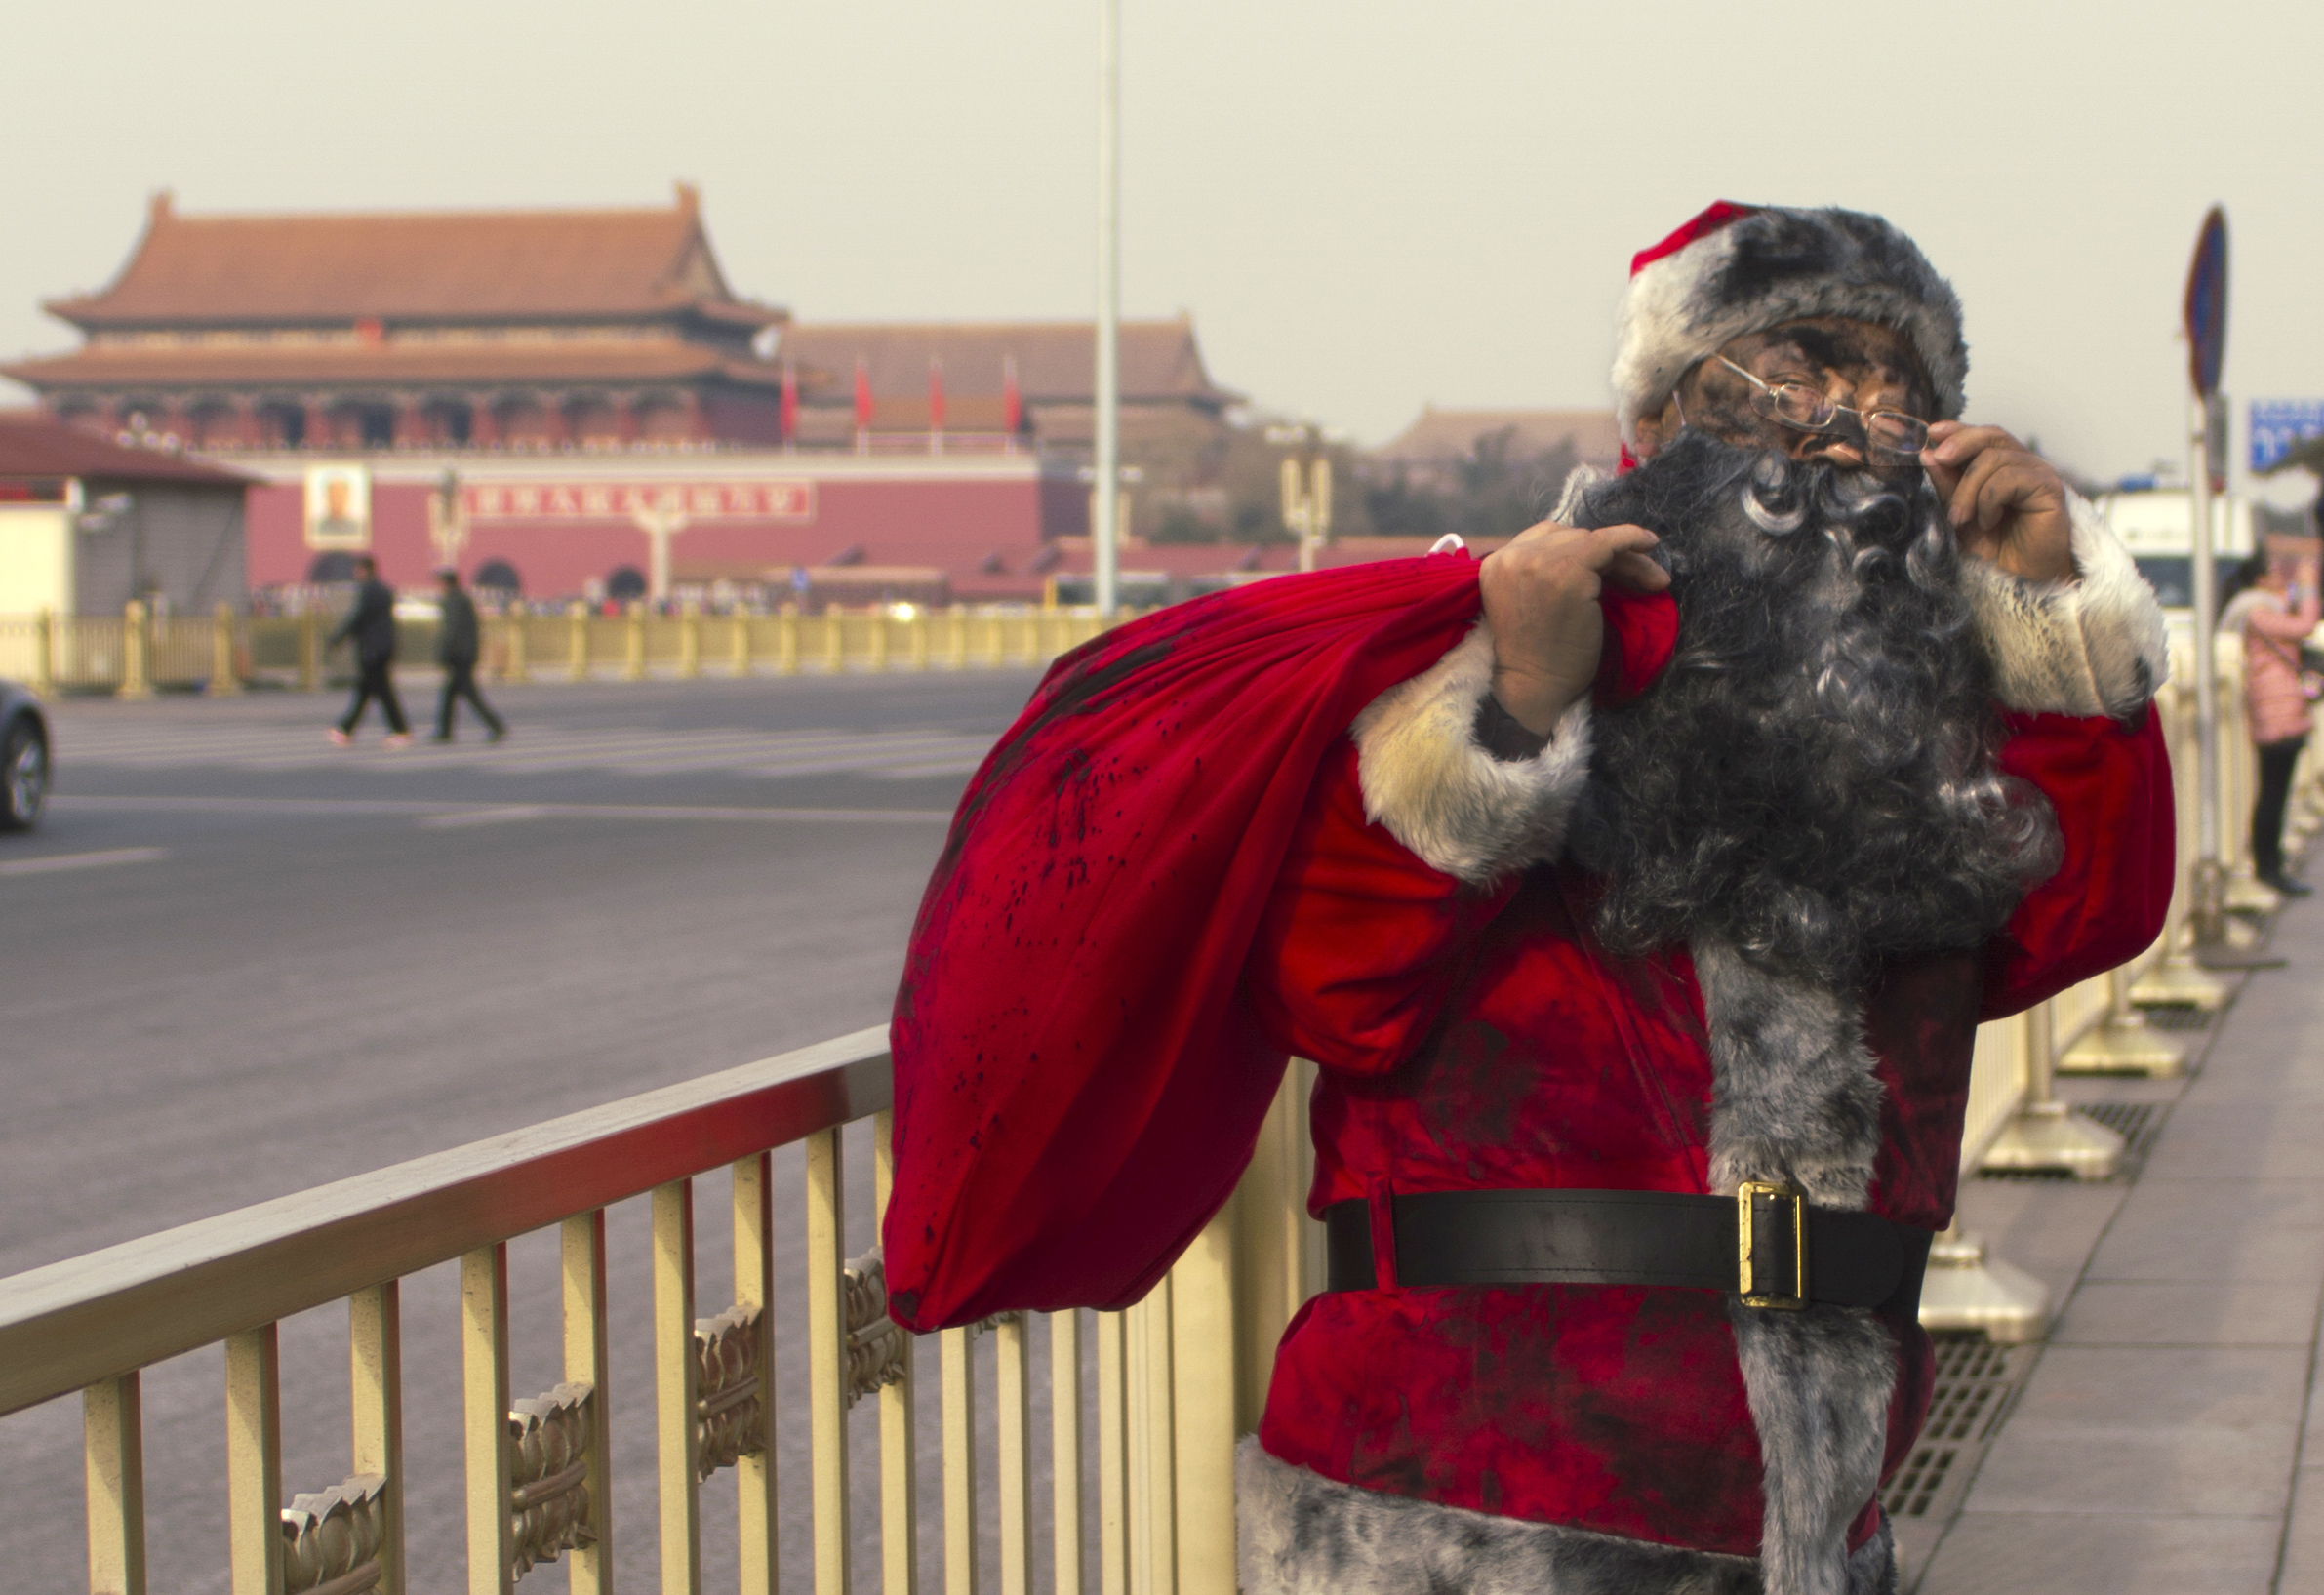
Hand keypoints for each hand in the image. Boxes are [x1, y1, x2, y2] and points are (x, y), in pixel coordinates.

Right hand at [1478, 520, 1668, 734]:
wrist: (1536, 689)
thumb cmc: (1539, 660)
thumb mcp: (1529, 605)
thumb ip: (1542, 576)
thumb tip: (1594, 555)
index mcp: (1495, 565)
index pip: (1544, 538)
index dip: (1578, 548)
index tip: (1606, 566)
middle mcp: (1512, 557)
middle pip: (1571, 538)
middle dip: (1607, 555)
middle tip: (1640, 577)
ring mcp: (1539, 562)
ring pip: (1593, 542)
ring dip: (1626, 558)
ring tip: (1654, 579)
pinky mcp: (1568, 572)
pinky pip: (1607, 543)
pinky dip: (1631, 539)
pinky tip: (1649, 543)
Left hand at [1921, 422, 2073, 582]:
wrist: (2020, 581)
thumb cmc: (1993, 549)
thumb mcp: (1959, 515)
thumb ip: (1946, 486)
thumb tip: (1928, 454)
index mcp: (2002, 467)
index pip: (1981, 436)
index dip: (1956, 430)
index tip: (1930, 433)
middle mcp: (2023, 465)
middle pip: (1991, 436)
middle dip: (1959, 444)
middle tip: (1936, 460)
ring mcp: (2039, 474)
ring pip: (1995, 458)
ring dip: (1968, 489)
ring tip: (1961, 519)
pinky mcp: (2049, 488)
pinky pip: (2010, 478)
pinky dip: (1989, 499)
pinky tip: (1988, 521)